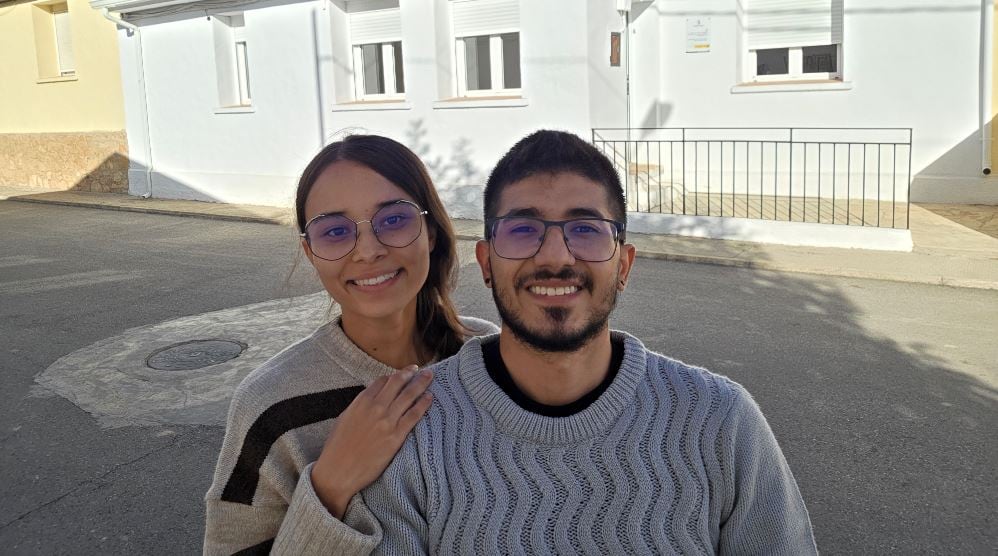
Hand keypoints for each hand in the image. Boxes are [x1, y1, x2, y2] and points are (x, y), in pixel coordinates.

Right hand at [311, 365, 433, 518]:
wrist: (338, 471)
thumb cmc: (338, 447)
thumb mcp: (345, 418)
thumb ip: (360, 406)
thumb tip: (372, 399)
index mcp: (361, 401)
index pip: (383, 381)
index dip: (395, 375)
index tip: (404, 373)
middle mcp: (375, 407)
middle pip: (398, 382)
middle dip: (411, 372)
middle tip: (421, 369)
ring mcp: (387, 421)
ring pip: (409, 395)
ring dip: (421, 383)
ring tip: (430, 376)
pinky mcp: (396, 437)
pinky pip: (414, 415)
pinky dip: (423, 404)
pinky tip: (430, 397)